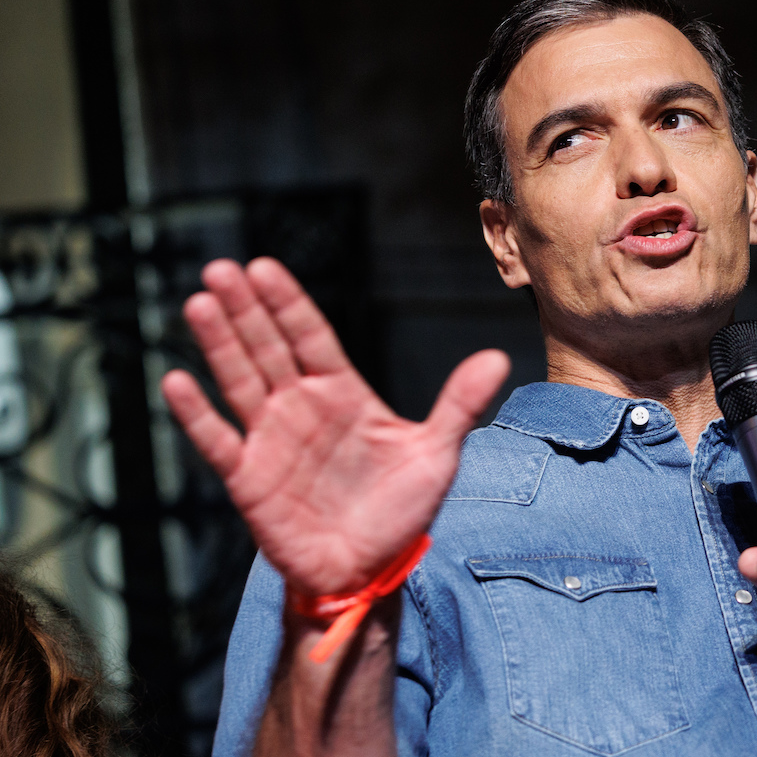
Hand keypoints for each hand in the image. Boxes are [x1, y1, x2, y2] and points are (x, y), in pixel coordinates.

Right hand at [161, 258, 509, 597]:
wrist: (368, 572)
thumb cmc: (400, 513)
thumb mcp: (437, 455)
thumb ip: (459, 404)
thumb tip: (498, 357)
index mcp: (344, 395)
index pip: (311, 337)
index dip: (288, 304)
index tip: (263, 267)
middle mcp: (302, 409)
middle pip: (269, 348)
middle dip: (245, 309)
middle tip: (220, 269)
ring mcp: (272, 441)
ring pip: (240, 381)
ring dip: (219, 345)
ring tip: (199, 304)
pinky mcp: (249, 479)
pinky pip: (218, 441)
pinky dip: (197, 414)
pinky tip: (176, 381)